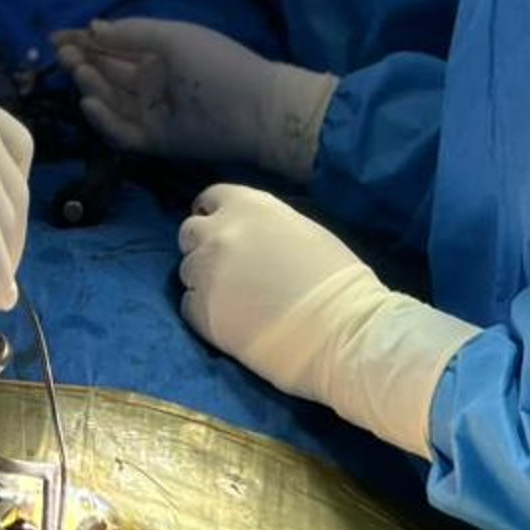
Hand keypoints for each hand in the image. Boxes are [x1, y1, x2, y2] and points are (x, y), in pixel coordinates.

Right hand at [53, 16, 334, 181]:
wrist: (255, 108)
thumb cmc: (215, 63)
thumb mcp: (172, 37)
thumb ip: (131, 33)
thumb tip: (93, 27)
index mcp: (158, 53)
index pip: (114, 46)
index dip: (85, 41)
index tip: (56, 37)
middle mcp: (152, 82)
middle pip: (108, 72)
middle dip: (83, 61)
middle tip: (63, 54)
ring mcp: (153, 112)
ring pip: (111, 100)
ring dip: (91, 85)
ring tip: (76, 69)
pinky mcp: (156, 140)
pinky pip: (123, 131)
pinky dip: (105, 119)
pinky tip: (90, 101)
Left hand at [177, 184, 476, 457]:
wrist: (342, 330)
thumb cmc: (337, 279)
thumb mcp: (301, 229)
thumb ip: (265, 225)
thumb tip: (251, 236)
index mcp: (248, 205)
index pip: (210, 198)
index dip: (214, 215)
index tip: (221, 230)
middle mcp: (219, 232)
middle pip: (190, 234)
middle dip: (203, 247)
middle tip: (226, 269)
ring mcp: (207, 273)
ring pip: (187, 271)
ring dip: (204, 280)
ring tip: (232, 299)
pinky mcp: (203, 314)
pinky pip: (189, 306)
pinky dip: (204, 312)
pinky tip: (230, 321)